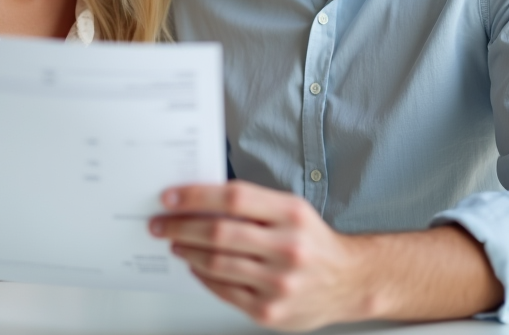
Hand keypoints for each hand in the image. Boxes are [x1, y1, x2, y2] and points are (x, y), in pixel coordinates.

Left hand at [149, 181, 373, 330]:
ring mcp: (278, 283)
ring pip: (215, 264)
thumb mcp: (292, 210)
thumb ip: (252, 205)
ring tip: (174, 244)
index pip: (233, 199)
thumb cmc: (313, 242)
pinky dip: (202, 276)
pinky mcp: (269, 312)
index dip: (195, 196)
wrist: (349, 283)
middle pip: (218, 233)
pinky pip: (222, 290)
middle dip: (179, 227)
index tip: (169, 197)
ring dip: (185, 252)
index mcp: (292, 214)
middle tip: (159, 224)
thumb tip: (198, 200)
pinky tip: (195, 266)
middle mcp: (287, 248)